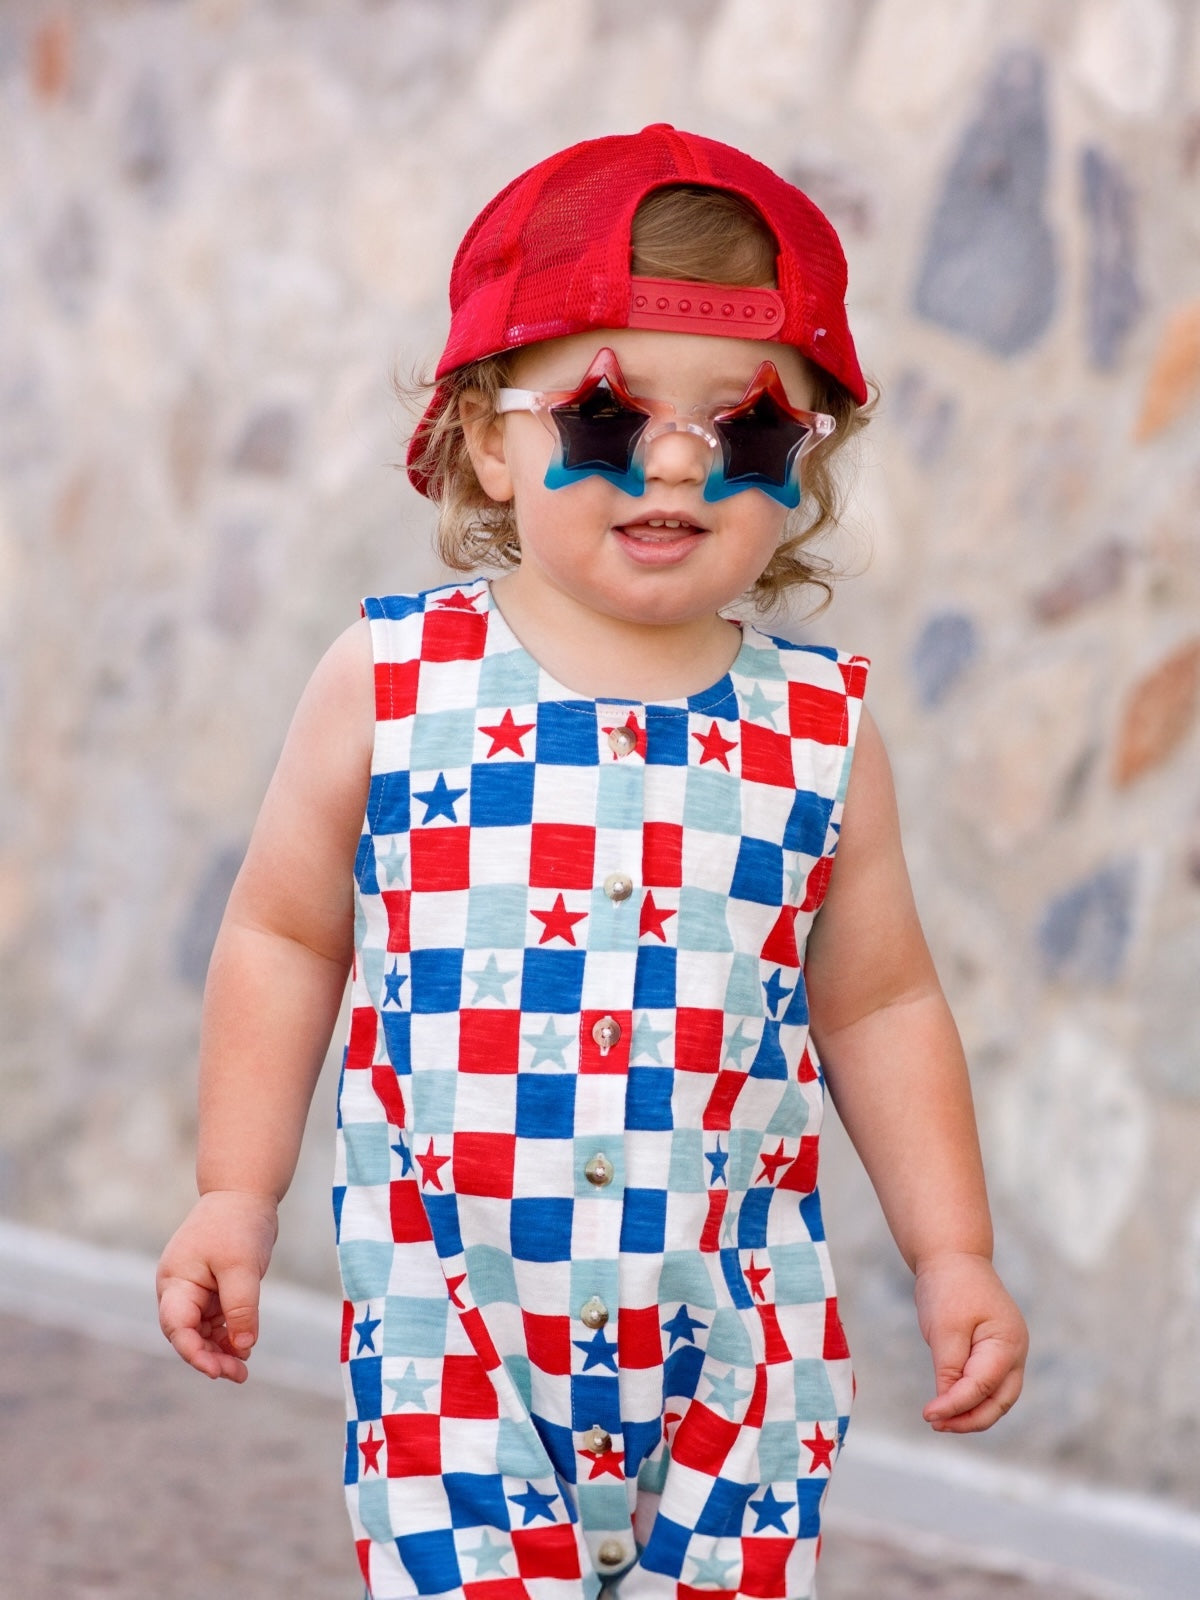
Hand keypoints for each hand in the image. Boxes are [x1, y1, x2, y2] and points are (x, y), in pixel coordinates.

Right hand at [156, 1190, 278, 1381]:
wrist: (244, 1193)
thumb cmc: (238, 1225)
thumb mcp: (242, 1267)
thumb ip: (241, 1308)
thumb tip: (243, 1347)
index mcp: (176, 1282)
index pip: (177, 1327)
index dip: (194, 1353)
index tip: (217, 1371)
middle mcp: (179, 1289)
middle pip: (188, 1334)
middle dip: (210, 1357)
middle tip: (239, 1375)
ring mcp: (194, 1290)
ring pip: (202, 1331)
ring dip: (220, 1350)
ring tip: (244, 1368)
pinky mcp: (211, 1288)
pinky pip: (215, 1320)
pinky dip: (228, 1334)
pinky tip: (244, 1347)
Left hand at [914, 1251, 1027, 1432]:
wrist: (954, 1256)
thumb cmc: (950, 1287)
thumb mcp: (945, 1327)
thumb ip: (948, 1368)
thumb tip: (946, 1406)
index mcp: (1007, 1344)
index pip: (982, 1387)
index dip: (955, 1405)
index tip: (928, 1414)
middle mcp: (1015, 1353)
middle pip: (999, 1402)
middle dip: (969, 1419)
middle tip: (936, 1423)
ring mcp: (1009, 1354)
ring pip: (996, 1399)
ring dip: (970, 1413)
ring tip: (939, 1420)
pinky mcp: (995, 1354)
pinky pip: (988, 1386)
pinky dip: (971, 1399)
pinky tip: (948, 1404)